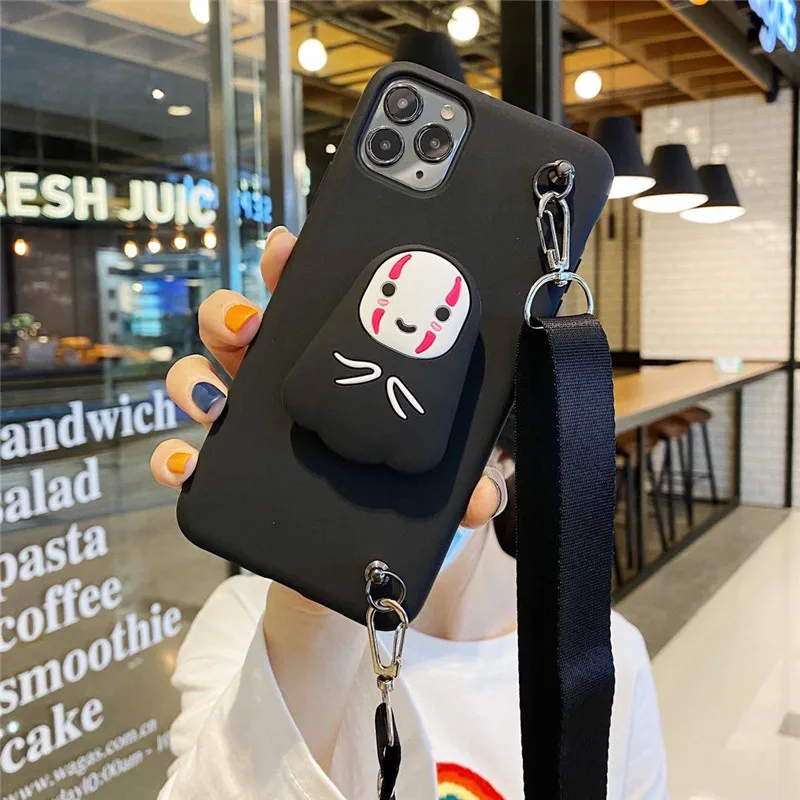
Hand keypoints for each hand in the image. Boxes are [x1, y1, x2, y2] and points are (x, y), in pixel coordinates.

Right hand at [150, 226, 504, 606]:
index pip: (305, 303)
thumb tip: (482, 497)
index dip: (287, 268)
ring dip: (193, 377)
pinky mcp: (225, 475)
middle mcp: (281, 387)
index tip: (284, 251)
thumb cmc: (392, 508)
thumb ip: (464, 490)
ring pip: (198, 377)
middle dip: (231, 313)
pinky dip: (173, 457)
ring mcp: (247, 428)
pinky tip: (185, 463)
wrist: (356, 577)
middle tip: (249, 325)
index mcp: (332, 367)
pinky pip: (182, 456)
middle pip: (239, 328)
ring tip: (215, 398)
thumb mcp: (435, 493)